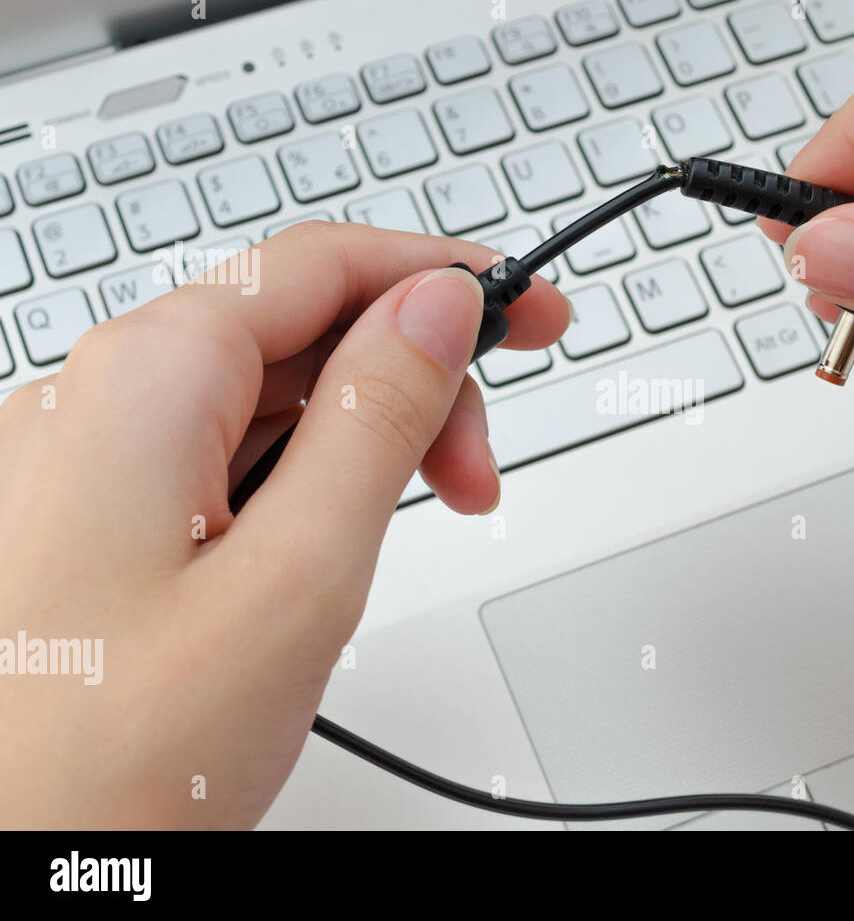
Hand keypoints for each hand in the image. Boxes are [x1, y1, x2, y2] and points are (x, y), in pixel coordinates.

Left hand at [0, 222, 569, 827]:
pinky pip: (218, 459)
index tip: (530, 314)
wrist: (5, 870)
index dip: (444, 277)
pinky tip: (325, 546)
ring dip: (361, 439)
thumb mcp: (298, 578)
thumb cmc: (104, 760)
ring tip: (415, 524)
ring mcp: (85, 463)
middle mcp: (98, 400)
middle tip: (479, 479)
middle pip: (297, 329)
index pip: (324, 264)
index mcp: (145, 381)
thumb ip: (378, 420)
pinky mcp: (91, 520)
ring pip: (263, 398)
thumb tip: (436, 309)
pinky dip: (299, 483)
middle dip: (411, 383)